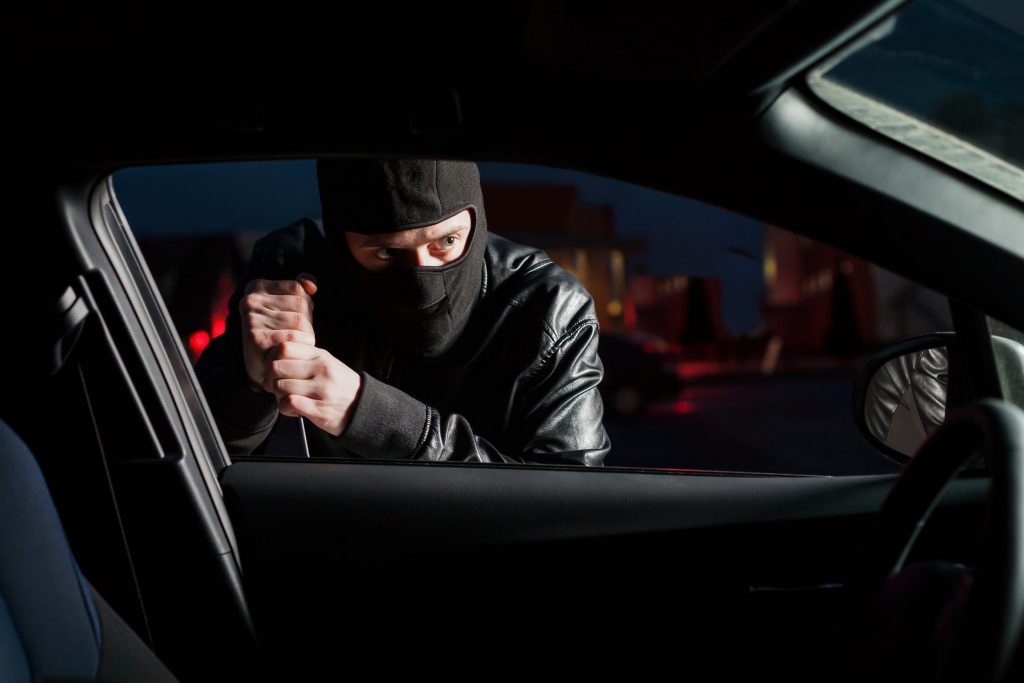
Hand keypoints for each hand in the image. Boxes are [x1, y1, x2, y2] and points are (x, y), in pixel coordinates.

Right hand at [239, 273, 317, 392]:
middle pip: (301, 304)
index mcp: (256, 287)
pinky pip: (294, 337)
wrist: (263, 366)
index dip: (306, 306)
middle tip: (295, 335)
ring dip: (306, 335)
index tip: (293, 318)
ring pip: (301, 321)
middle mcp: (250, 301)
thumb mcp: (288, 306)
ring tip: (294, 344)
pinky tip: (292, 353)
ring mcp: (251, 320)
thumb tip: (311, 285)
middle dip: (307, 322)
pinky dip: (301, 347)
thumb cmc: (280, 331)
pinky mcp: (256, 339)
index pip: (298, 289)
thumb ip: (300, 288)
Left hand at [265, 341, 362, 436]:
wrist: (363, 407)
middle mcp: (321, 369)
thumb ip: (305, 356)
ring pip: (280, 386)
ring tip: (289, 400)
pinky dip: (285, 409)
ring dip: (279, 397)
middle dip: (272, 380)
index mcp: (320, 356)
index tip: (276, 371)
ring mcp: (322, 389)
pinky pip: (289, 403)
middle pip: (277, 367)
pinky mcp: (320, 409)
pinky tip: (294, 410)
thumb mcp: (327, 363)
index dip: (272, 358)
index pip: (284, 347)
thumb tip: (276, 354)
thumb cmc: (340, 386)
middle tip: (278, 388)